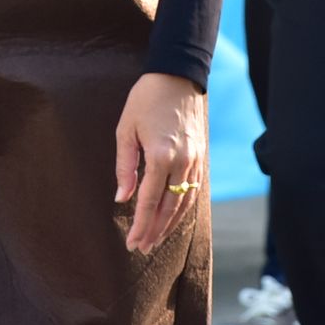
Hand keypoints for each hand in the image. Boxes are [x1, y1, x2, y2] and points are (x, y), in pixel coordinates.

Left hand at [115, 71, 205, 255]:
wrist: (177, 76)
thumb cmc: (145, 100)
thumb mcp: (126, 129)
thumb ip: (125, 166)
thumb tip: (122, 198)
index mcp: (160, 155)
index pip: (150, 201)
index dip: (141, 225)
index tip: (133, 243)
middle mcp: (182, 162)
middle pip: (169, 208)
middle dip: (155, 231)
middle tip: (142, 248)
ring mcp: (195, 160)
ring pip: (185, 203)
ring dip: (170, 224)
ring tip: (156, 239)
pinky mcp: (201, 157)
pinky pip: (194, 191)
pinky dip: (183, 208)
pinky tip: (173, 217)